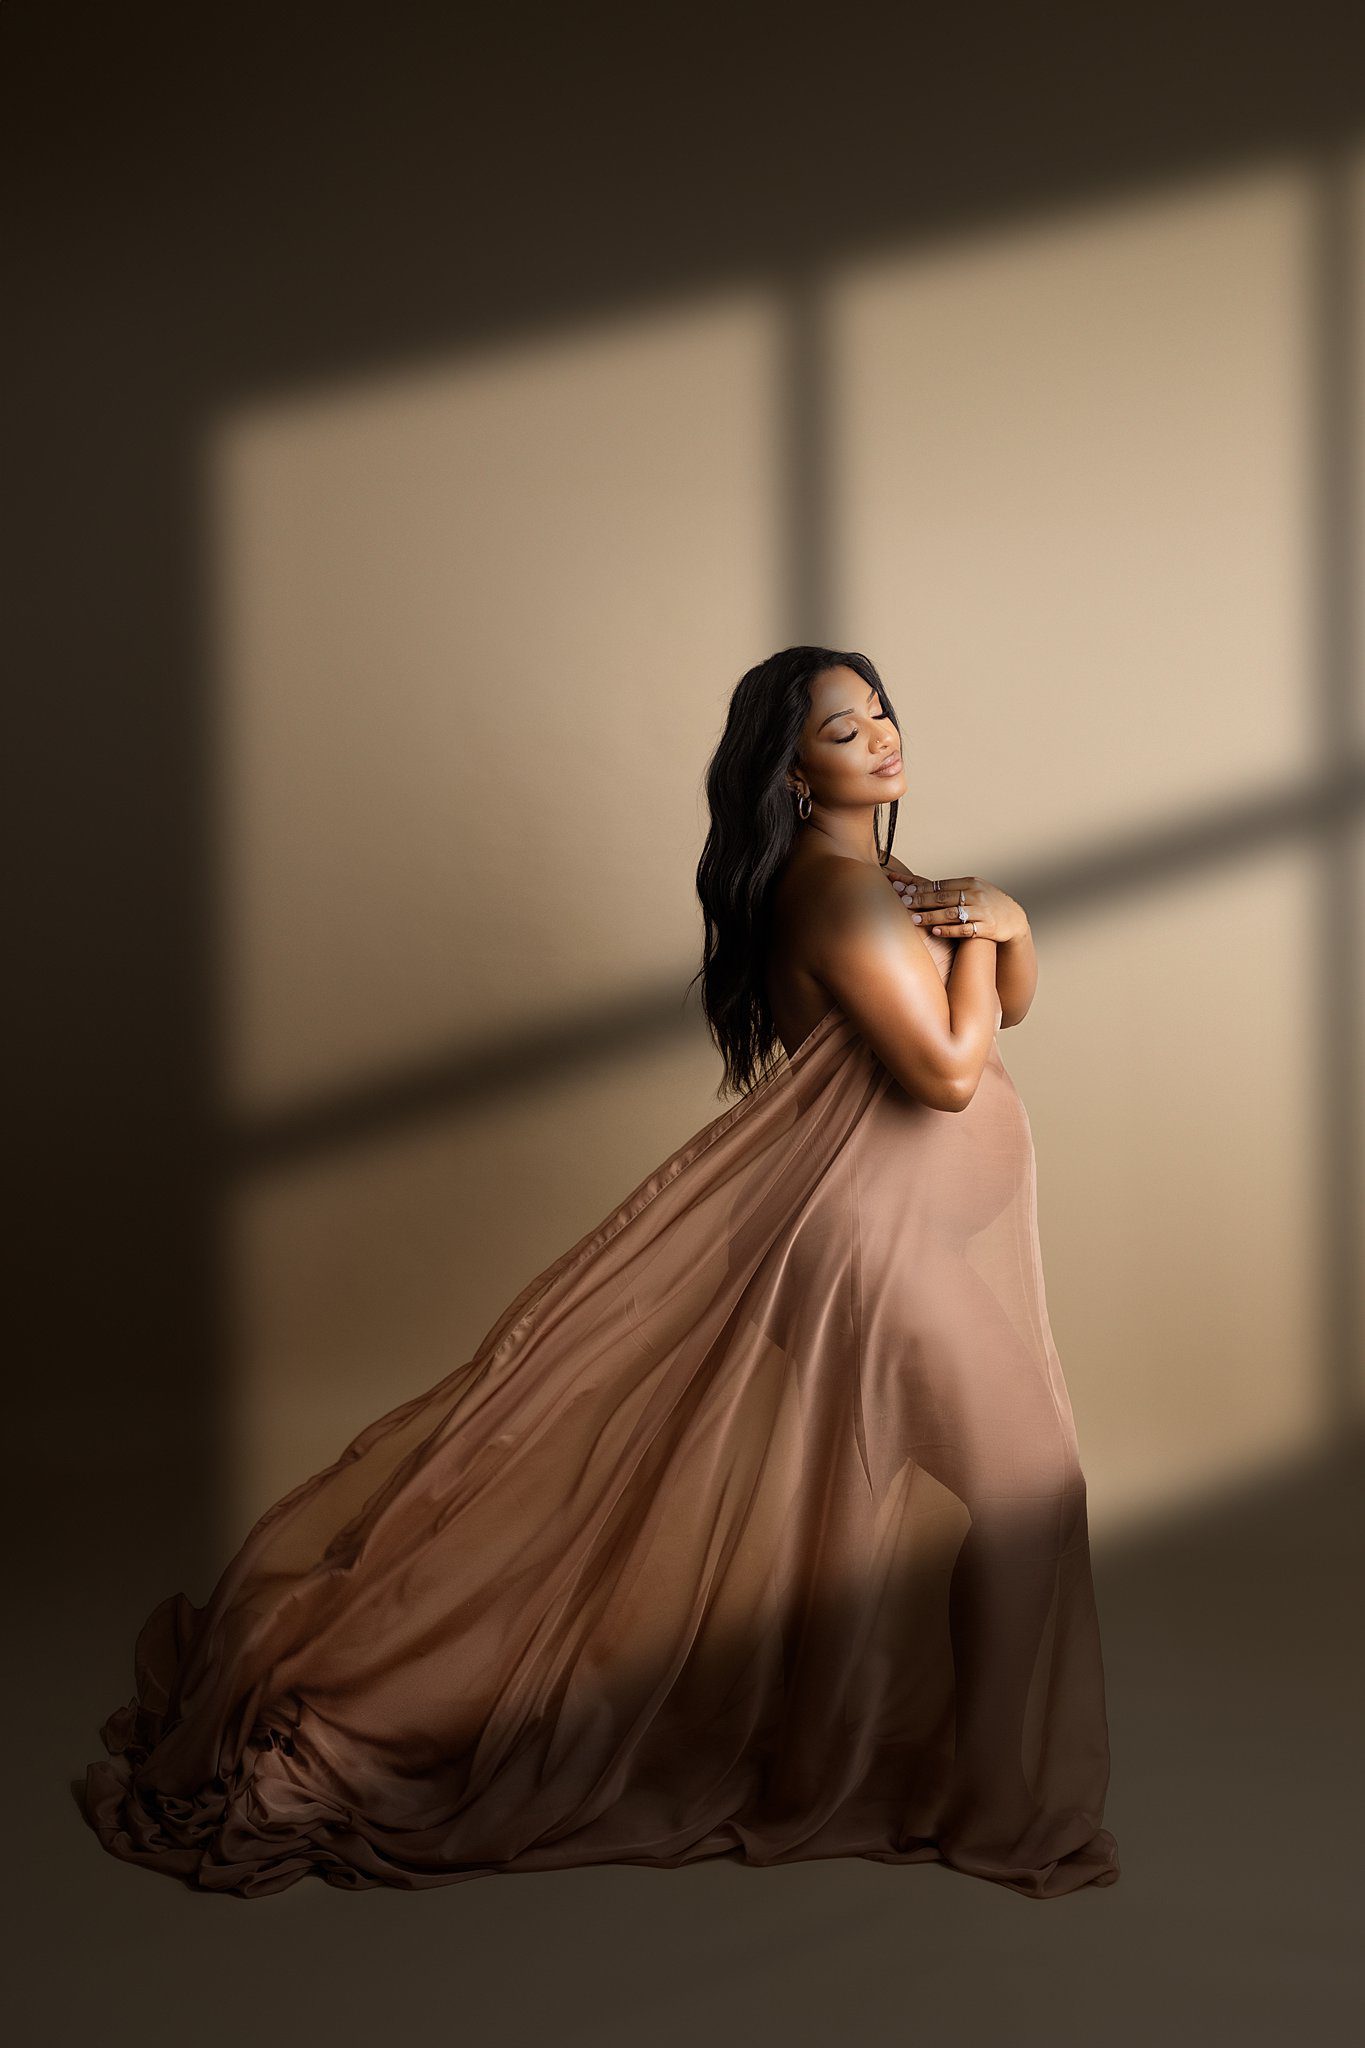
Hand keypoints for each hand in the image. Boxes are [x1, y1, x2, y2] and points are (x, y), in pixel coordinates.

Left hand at [889, 873, 1028, 943]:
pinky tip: (935, 931)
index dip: (921, 887)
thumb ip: (952, 889)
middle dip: (922, 900)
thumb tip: (917, 885)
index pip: (941, 884)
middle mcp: (977, 895)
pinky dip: (949, 930)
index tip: (904, 889)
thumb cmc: (987, 903)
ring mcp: (982, 911)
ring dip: (932, 916)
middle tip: (903, 902)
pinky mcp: (987, 928)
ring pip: (952, 913)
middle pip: (944, 897)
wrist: (1014, 918)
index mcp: (971, 882)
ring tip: (914, 919)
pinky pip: (964, 929)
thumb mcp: (973, 890)